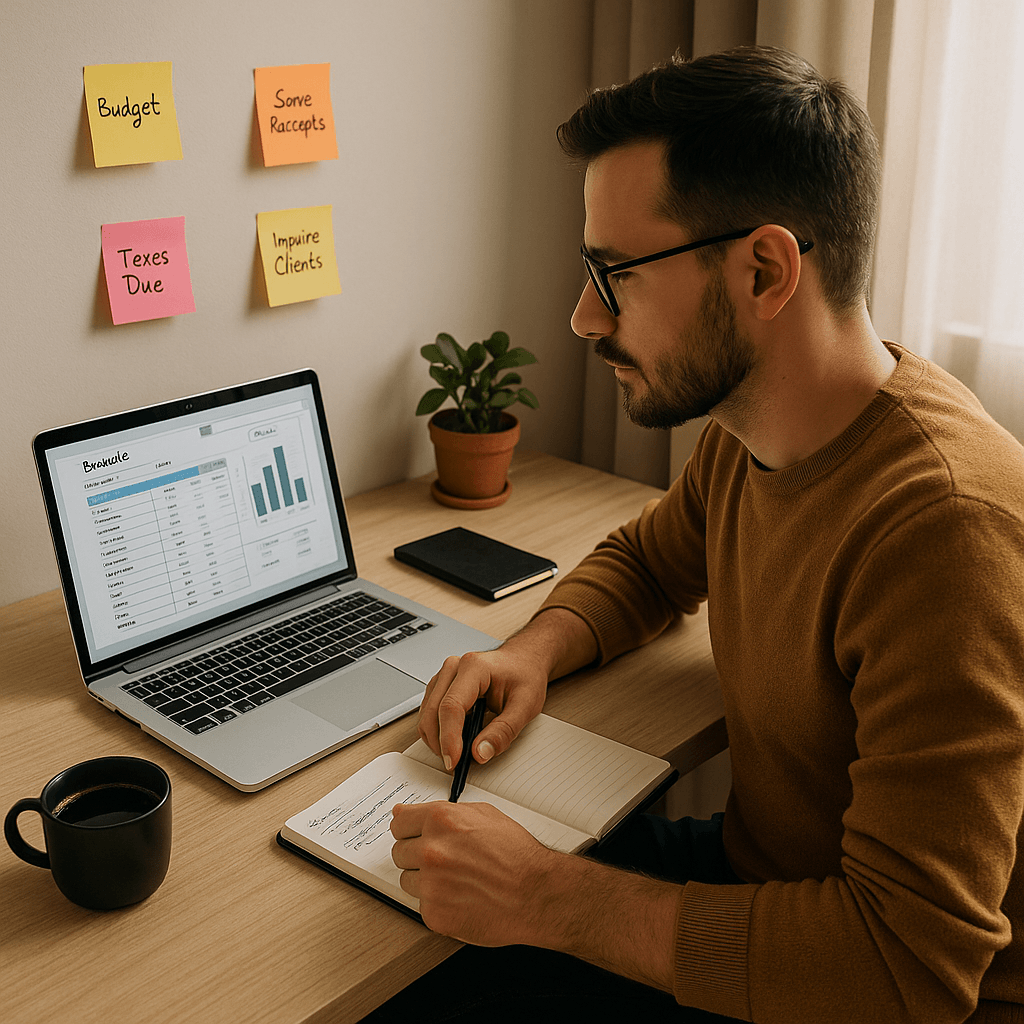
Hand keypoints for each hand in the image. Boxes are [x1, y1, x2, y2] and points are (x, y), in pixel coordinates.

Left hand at [390, 800, 564, 945]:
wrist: (536, 893)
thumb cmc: (516, 854)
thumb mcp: (484, 814)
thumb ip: (444, 812)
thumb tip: (409, 813)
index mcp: (441, 821)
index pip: (399, 822)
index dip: (407, 828)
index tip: (410, 834)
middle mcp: (432, 850)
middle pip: (399, 852)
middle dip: (415, 855)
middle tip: (442, 860)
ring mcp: (431, 884)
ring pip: (407, 880)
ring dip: (424, 880)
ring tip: (454, 879)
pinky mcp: (434, 914)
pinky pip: (421, 905)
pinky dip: (437, 903)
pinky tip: (459, 897)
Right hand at [418, 608, 597, 770]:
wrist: (523, 661)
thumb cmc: (524, 676)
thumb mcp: (526, 705)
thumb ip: (504, 731)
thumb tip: (479, 753)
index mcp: (474, 667)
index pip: (451, 706)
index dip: (449, 738)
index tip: (454, 762)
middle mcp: (453, 668)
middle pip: (432, 712)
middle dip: (440, 744)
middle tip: (457, 766)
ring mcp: (444, 676)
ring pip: (426, 714)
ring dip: (437, 739)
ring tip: (459, 753)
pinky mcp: (440, 686)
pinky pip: (429, 713)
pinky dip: (438, 732)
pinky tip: (456, 739)